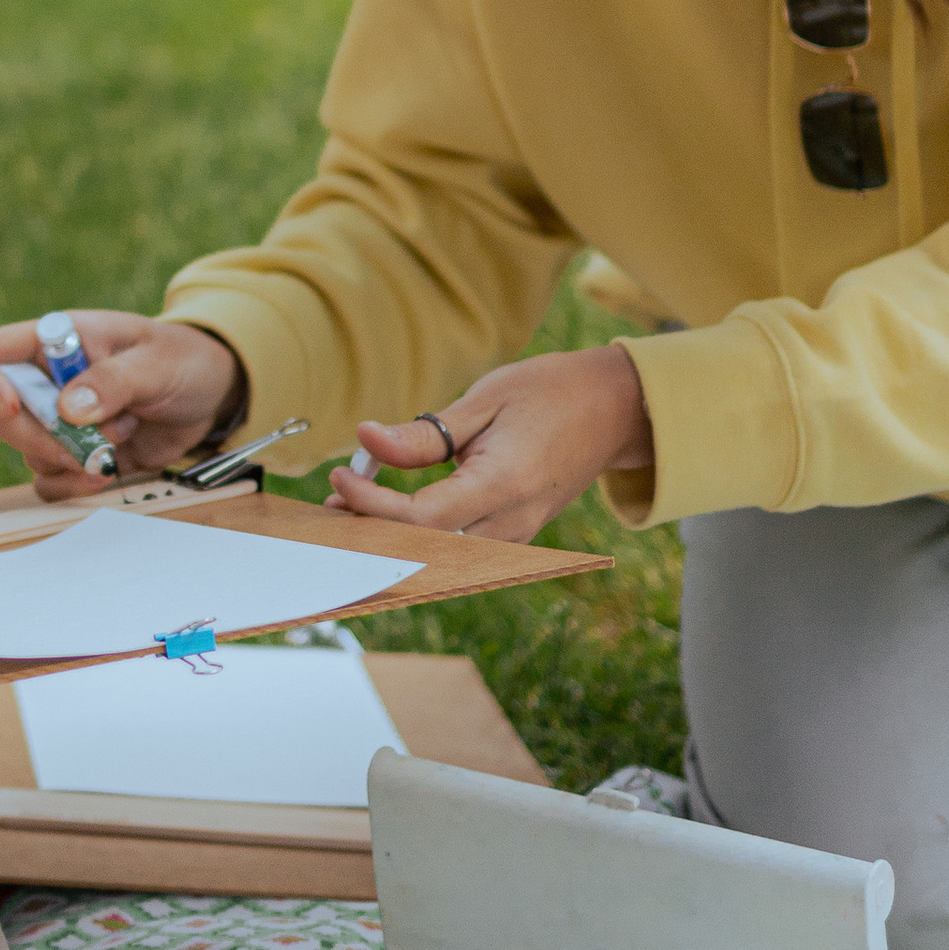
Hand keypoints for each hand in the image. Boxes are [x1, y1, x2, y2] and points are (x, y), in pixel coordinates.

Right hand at [0, 310, 242, 497]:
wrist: (211, 394)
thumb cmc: (183, 359)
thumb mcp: (156, 362)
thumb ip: (113, 380)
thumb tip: (67, 410)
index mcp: (54, 340)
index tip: (7, 408)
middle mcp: (46, 381)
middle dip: (37, 437)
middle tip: (83, 447)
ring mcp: (58, 421)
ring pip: (26, 452)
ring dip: (69, 458)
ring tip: (119, 441)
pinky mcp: (75, 454)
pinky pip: (50, 480)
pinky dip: (73, 484)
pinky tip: (109, 471)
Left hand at [326, 342, 650, 544]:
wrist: (616, 408)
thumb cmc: (551, 392)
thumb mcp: (485, 398)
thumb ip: (425, 432)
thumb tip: (366, 440)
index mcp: (504, 484)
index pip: (421, 518)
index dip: (371, 505)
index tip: (341, 476)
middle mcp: (512, 522)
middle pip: (426, 549)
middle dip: (372, 532)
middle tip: (332, 504)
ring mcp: (518, 535)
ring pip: (442, 557)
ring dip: (393, 538)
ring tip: (352, 507)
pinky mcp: (516, 535)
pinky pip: (460, 549)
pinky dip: (420, 537)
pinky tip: (391, 514)